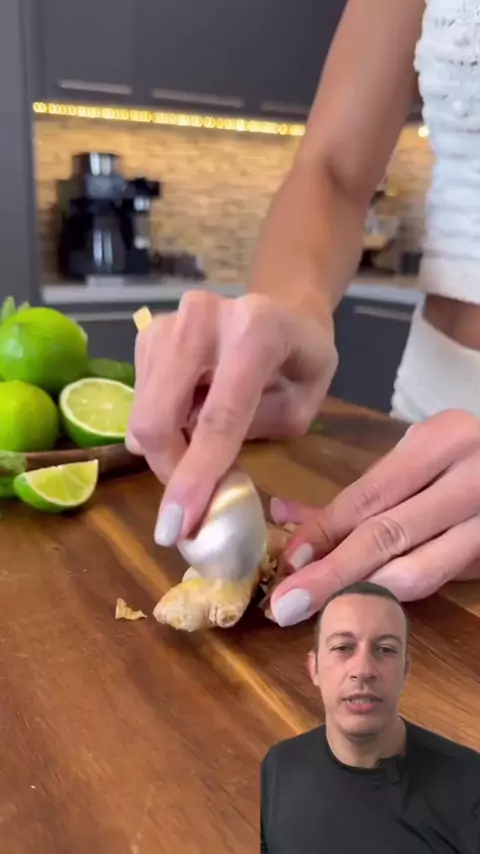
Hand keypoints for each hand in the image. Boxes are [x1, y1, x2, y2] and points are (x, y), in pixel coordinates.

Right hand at [127, 290, 336, 544]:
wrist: (281, 310)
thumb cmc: (301, 363)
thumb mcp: (302, 407)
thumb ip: (252, 435)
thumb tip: (194, 476)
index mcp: (255, 332)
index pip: (219, 418)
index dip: (197, 477)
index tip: (177, 528)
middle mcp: (203, 317)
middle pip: (159, 416)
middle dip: (169, 469)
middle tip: (188, 501)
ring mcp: (169, 322)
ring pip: (143, 412)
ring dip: (166, 448)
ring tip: (200, 448)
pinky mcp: (149, 333)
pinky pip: (140, 399)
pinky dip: (162, 423)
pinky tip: (190, 416)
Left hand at [268, 410, 479, 626]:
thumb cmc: (463, 460)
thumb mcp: (415, 460)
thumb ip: (359, 493)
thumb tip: (284, 516)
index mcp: (443, 441)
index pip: (370, 495)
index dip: (323, 532)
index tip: (288, 561)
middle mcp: (471, 479)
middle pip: (388, 535)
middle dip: (331, 574)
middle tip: (287, 604)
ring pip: (418, 570)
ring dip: (362, 592)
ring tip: (320, 609)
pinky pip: (440, 581)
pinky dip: (398, 593)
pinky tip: (367, 600)